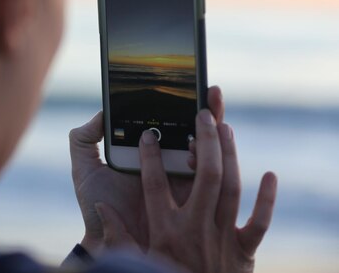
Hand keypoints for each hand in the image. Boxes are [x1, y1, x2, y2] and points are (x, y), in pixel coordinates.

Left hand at [69, 86, 224, 254]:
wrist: (105, 238)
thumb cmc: (94, 202)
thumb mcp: (84, 166)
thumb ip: (85, 138)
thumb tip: (102, 112)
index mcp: (145, 149)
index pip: (167, 120)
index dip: (178, 102)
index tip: (188, 83)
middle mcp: (167, 160)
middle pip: (194, 129)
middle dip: (206, 108)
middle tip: (209, 90)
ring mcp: (182, 177)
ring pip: (207, 148)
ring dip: (212, 129)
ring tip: (207, 114)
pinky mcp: (192, 197)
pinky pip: (210, 175)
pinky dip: (211, 158)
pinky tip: (200, 144)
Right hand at [96, 105, 277, 272]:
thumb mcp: (134, 262)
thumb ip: (117, 235)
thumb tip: (102, 208)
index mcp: (165, 229)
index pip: (154, 183)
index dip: (150, 156)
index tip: (148, 134)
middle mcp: (195, 228)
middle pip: (204, 175)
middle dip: (204, 140)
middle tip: (203, 114)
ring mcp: (221, 237)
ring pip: (230, 187)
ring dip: (229, 155)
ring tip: (225, 127)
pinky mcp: (243, 251)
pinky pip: (259, 222)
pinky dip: (266, 199)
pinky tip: (269, 175)